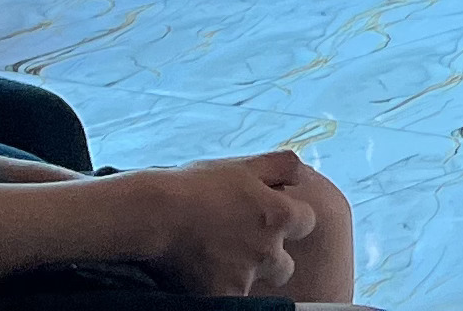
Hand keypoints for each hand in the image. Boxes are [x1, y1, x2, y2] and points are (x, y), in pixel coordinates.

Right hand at [136, 152, 323, 296]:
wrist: (155, 213)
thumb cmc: (199, 185)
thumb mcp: (246, 164)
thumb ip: (282, 166)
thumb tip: (302, 173)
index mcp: (280, 216)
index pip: (307, 225)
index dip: (290, 221)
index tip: (269, 219)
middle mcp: (268, 250)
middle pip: (285, 266)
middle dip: (269, 259)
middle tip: (241, 246)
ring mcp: (244, 277)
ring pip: (255, 283)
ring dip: (242, 275)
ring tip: (215, 257)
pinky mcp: (219, 296)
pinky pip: (229, 298)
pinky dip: (218, 288)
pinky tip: (202, 270)